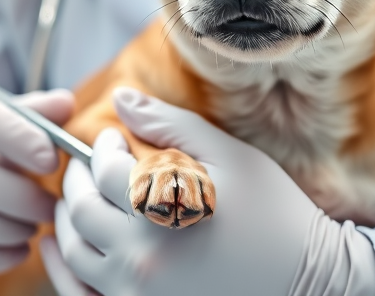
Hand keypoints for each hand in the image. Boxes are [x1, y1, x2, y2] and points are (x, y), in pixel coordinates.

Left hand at [41, 88, 374, 295]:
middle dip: (77, 178)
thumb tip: (121, 97)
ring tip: (84, 198)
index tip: (112, 138)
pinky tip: (64, 245)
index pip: (104, 169)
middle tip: (89, 164)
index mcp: (163, 210)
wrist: (309, 282)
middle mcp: (142, 257)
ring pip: (74, 252)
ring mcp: (138, 294)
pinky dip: (65, 268)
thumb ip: (170, 124)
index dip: (102, 146)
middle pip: (80, 210)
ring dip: (69, 218)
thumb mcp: (229, 156)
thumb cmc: (274, 215)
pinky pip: (82, 293)